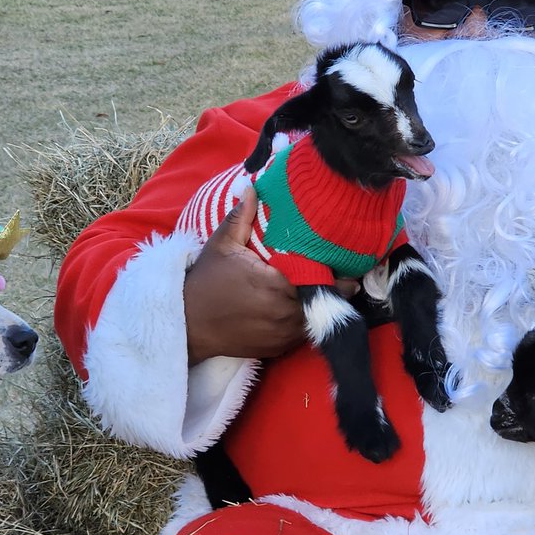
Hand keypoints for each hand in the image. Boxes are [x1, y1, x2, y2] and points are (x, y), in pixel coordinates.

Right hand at [184, 187, 358, 363]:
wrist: (189, 325)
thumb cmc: (206, 283)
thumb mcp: (221, 245)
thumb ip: (240, 217)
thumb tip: (251, 186)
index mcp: (275, 284)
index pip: (319, 276)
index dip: (335, 268)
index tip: (344, 257)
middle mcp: (284, 312)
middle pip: (325, 298)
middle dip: (335, 286)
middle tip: (346, 270)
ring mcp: (283, 334)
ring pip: (319, 318)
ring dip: (325, 305)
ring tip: (333, 287)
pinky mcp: (280, 347)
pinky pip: (305, 333)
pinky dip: (309, 320)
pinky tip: (309, 306)